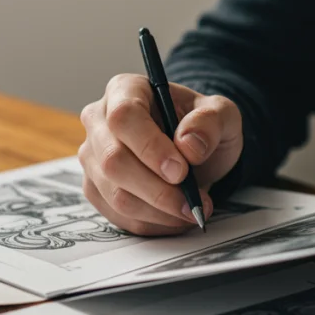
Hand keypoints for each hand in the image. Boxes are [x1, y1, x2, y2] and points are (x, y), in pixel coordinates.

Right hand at [78, 74, 243, 235]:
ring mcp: (93, 157)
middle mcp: (99, 121)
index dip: (149, 147)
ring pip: (115, 194)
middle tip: (193, 202)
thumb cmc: (200, 125)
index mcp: (124, 90)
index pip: (124, 117)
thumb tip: (189, 145)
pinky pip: (118, 216)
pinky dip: (152, 223)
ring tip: (191, 210)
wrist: (193, 149)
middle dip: (157, 189)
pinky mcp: (96, 188)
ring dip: (158, 211)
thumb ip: (210, 122)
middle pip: (113, 160)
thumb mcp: (221, 114)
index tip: (180, 171)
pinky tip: (175, 217)